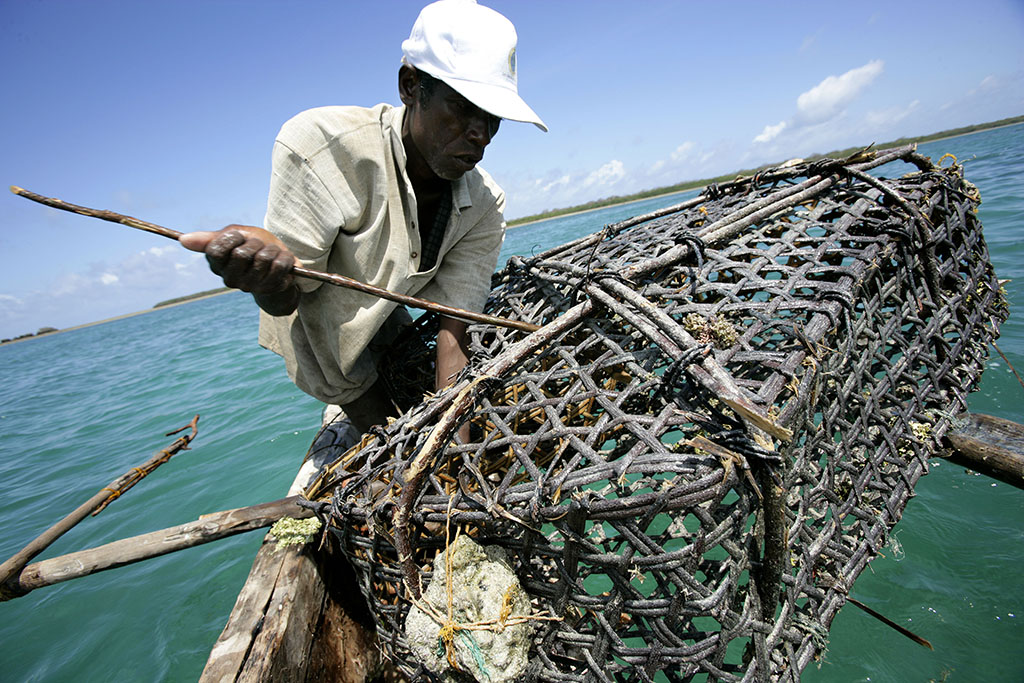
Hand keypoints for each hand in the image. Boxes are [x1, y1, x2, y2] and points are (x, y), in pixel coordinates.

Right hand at [180, 225, 295, 294]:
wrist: (279, 266)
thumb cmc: (254, 246)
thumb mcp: (234, 235)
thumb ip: (209, 238)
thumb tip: (182, 240)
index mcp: (217, 264)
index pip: (217, 249)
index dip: (233, 238)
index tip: (240, 237)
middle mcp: (230, 279)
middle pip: (242, 254)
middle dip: (256, 243)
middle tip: (260, 246)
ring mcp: (250, 286)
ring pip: (264, 258)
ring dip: (273, 250)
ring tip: (273, 253)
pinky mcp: (270, 289)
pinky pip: (280, 266)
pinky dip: (285, 258)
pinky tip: (283, 263)